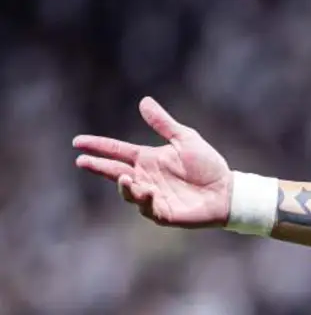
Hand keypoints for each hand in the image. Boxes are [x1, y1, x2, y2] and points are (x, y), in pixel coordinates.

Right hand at [74, 97, 234, 228]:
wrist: (227, 190)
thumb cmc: (208, 165)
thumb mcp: (185, 139)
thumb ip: (163, 124)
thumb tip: (144, 101)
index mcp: (147, 159)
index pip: (117, 151)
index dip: (98, 146)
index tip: (78, 142)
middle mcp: (146, 177)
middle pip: (115, 172)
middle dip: (98, 167)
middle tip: (82, 161)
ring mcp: (153, 196)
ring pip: (128, 192)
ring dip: (124, 185)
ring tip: (123, 176)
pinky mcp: (163, 213)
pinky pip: (147, 208)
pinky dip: (143, 199)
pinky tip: (145, 190)